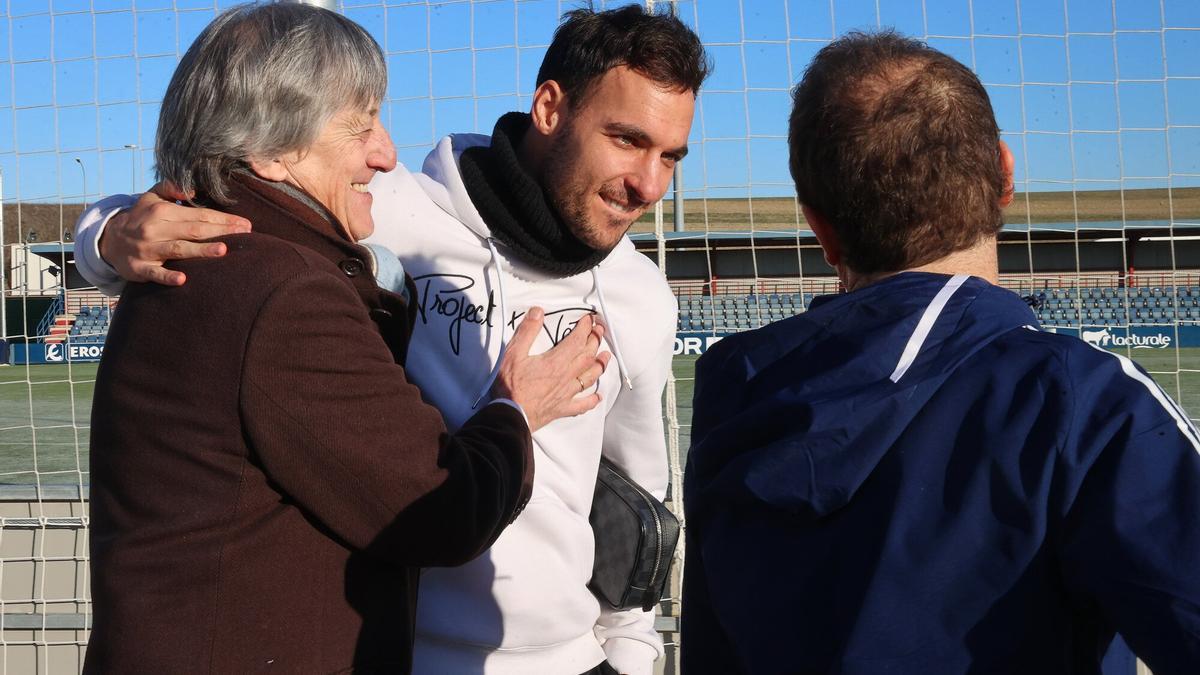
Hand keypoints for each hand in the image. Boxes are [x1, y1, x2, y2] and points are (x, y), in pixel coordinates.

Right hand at [98, 181, 251, 285]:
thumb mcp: (150, 197)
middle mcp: (155, 229)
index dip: (222, 219)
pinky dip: (168, 276)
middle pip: (193, 230)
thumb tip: (192, 189)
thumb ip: (170, 188)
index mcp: (162, 212)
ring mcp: (147, 249)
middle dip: (221, 232)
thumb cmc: (140, 218)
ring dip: (200, 251)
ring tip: (222, 250)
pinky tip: (183, 279)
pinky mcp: (139, 268)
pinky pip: (155, 273)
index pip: (198, 215)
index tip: (245, 224)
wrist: (109, 240)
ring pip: (178, 249)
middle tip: (245, 234)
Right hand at [492, 308, 610, 431]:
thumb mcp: (514, 353)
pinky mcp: (562, 408)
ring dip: (600, 365)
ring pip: (589, 378)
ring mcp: (566, 394)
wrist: (511, 414)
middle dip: (595, 341)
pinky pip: (582, 405)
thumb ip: (527, 331)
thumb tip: (538, 312)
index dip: (585, 328)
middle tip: (600, 330)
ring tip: (607, 356)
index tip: (589, 320)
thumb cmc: (511, 386)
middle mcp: (566, 377)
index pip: (577, 340)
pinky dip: (592, 401)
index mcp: (556, 362)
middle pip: (587, 356)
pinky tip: (598, 397)